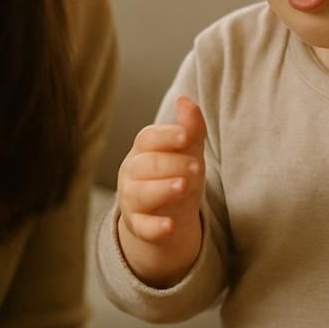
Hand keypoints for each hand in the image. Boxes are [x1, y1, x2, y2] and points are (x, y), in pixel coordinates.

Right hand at [115, 95, 206, 287]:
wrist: (170, 214)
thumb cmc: (178, 172)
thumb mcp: (188, 150)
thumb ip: (190, 127)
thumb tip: (185, 99)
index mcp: (144, 149)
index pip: (148, 138)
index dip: (167, 136)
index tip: (186, 137)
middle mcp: (132, 172)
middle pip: (148, 164)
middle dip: (172, 164)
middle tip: (196, 168)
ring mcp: (132, 200)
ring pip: (141, 193)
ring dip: (162, 189)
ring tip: (183, 186)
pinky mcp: (138, 226)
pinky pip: (143, 227)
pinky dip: (156, 227)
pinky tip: (171, 226)